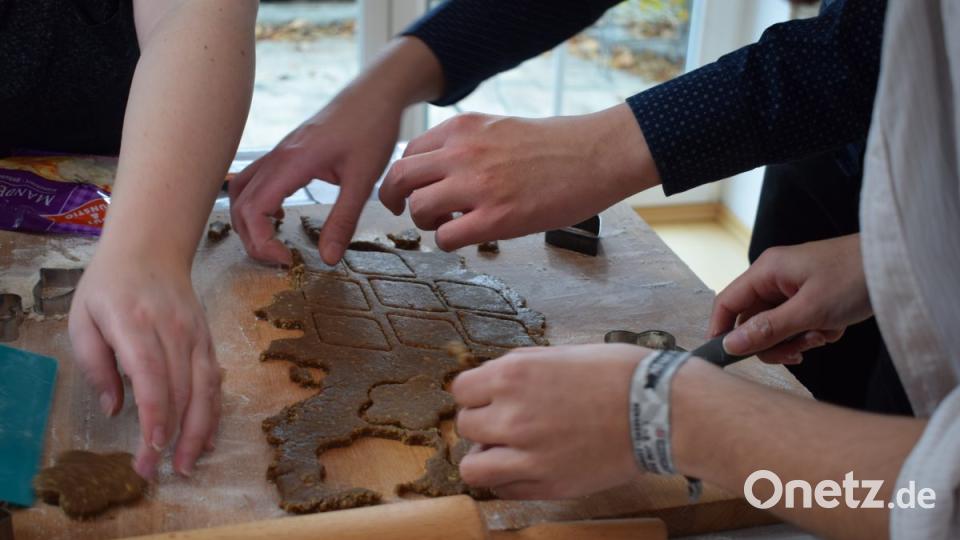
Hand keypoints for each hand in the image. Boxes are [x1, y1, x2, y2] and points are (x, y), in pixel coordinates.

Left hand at [68, 246, 221, 479]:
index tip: (151, 448)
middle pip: (182, 389)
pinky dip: (213, 412)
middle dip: (172, 436)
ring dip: (198, 430)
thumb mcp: (83, 318)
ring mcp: (196, 335)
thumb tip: (114, 408)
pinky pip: (215, 381)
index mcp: (135, 323)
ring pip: (205, 389)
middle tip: (157, 470)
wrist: (151, 250)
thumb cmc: (109, 286)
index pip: (152, 375)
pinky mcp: (207, 340)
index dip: (155, 415)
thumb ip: (95, 364)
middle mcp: (173, 330)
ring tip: (187, 464)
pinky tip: (205, 438)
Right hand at [230, 91, 401, 264]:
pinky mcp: (285, 151)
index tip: (288, 259)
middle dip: (252, 239)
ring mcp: (278, 152)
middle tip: (280, 259)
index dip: (262, 242)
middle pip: (240, 205)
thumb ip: (344, 220)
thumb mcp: (364, 180)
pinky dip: (255, 203)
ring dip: (248, 221)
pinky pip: (255, 179)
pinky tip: (279, 215)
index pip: (254, 210)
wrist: (374, 94)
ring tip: (273, 242)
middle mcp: (277, 157)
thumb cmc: (371, 128)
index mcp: (292, 163)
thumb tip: (328, 258)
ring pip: (241, 191)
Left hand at [378, 104, 659, 250]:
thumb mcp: (501, 127)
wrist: (597, 154)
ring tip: (446, 224)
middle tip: (401, 211)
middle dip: (393, 198)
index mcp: (463, 127)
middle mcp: (463, 153)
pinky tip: (466, 237)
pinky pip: (446, 238)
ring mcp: (478, 185)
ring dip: (424, 222)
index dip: (404, 175)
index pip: (409, 151)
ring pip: (418, 208)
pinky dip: (447, 242)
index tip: (408, 188)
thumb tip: (442, 169)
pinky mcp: (497, 218)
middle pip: (399, 177)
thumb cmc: (557, 145)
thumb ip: (467, 144)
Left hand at [451, 344, 645, 498]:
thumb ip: (522, 368)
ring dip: (485, 457)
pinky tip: (526, 468)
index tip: (490, 397)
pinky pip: (503, 490)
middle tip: (506, 422)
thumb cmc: (619, 374)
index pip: (461, 389)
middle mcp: (512, 415)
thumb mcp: (560, 354)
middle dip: (483, 422)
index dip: (476, 393)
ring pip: (472, 467)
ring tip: (506, 451)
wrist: (659, 409)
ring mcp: (527, 454)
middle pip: (465, 426)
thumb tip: (497, 380)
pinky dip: (507, 482)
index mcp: (513, 375)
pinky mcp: (547, 484)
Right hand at [709, 234, 871, 363]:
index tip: (725, 358)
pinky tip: (833, 327)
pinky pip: (797, 324)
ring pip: (777, 327)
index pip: (727, 303)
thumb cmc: (853, 278)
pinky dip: (813, 332)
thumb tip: (730, 345)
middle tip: (797, 352)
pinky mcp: (810, 298)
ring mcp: (792, 289)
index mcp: (766, 272)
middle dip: (774, 341)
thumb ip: (767, 329)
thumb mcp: (809, 310)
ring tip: (822, 335)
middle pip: (753, 321)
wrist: (897, 265)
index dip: (721, 331)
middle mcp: (774, 279)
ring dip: (797, 338)